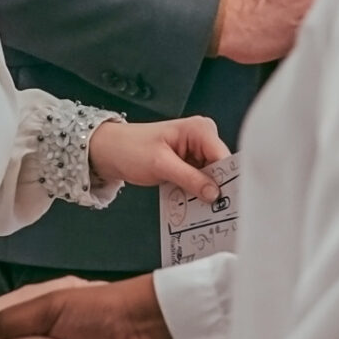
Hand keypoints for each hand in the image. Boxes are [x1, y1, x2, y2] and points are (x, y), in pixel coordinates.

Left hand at [87, 115, 226, 198]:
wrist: (111, 152)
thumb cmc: (130, 148)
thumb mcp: (161, 165)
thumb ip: (190, 179)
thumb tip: (214, 192)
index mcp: (199, 129)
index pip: (224, 157)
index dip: (227, 180)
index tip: (226, 201)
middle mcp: (203, 137)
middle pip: (221, 169)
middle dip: (216, 189)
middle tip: (213, 209)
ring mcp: (197, 151)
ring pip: (213, 178)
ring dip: (205, 193)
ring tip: (198, 206)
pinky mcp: (191, 164)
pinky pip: (202, 181)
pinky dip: (196, 193)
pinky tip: (190, 201)